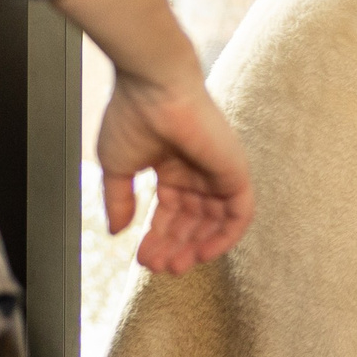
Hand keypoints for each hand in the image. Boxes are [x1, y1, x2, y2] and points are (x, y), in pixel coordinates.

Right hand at [97, 73, 253, 271]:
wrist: (152, 89)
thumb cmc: (132, 117)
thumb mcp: (118, 168)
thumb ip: (119, 201)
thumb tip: (117, 231)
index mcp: (173, 169)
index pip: (169, 214)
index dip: (156, 238)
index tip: (141, 259)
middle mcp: (198, 173)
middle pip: (191, 222)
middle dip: (174, 247)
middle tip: (157, 267)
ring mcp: (219, 174)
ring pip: (214, 223)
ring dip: (195, 248)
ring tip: (173, 265)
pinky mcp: (236, 173)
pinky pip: (239, 215)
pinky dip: (225, 238)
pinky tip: (202, 254)